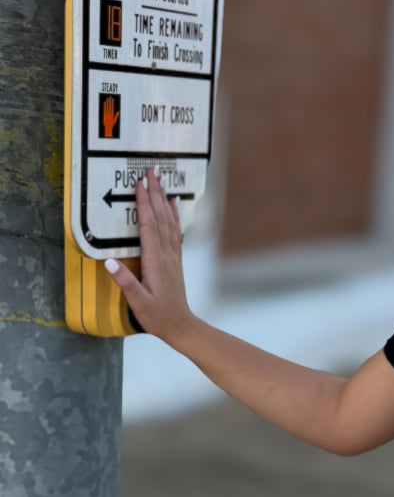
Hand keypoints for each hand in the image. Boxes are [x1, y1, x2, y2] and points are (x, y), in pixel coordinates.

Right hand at [106, 168, 192, 346]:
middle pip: (160, 217)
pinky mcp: (175, 260)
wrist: (181, 327)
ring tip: (160, 179)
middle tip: (150, 170)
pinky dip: (173, 214)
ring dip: (163, 199)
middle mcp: (167, 255)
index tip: (139, 184)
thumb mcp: (138, 303)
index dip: (143, 204)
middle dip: (155, 193)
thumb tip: (109, 262)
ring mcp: (173, 256)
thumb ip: (125, 283)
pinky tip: (173, 203)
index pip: (149, 227)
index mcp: (156, 262)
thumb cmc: (158, 317)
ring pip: (169, 221)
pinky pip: (175, 231)